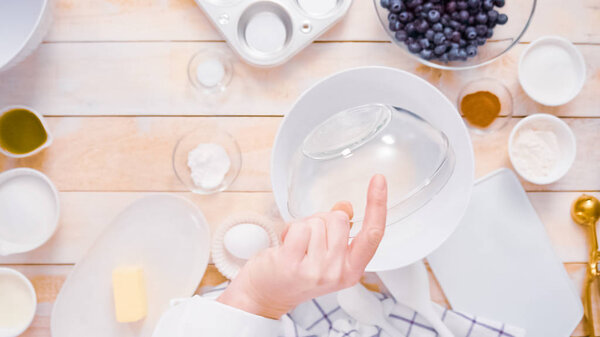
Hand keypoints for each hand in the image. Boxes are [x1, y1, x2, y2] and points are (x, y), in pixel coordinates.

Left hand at [217, 175, 387, 318]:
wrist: (266, 296)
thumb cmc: (297, 272)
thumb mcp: (326, 254)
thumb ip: (340, 230)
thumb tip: (346, 207)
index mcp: (352, 270)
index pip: (373, 234)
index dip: (378, 204)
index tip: (379, 180)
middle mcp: (338, 272)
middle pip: (340, 219)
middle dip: (322, 219)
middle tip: (309, 239)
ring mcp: (316, 271)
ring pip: (318, 222)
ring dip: (304, 226)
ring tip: (296, 245)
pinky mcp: (293, 265)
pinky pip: (300, 228)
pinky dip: (291, 229)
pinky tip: (286, 245)